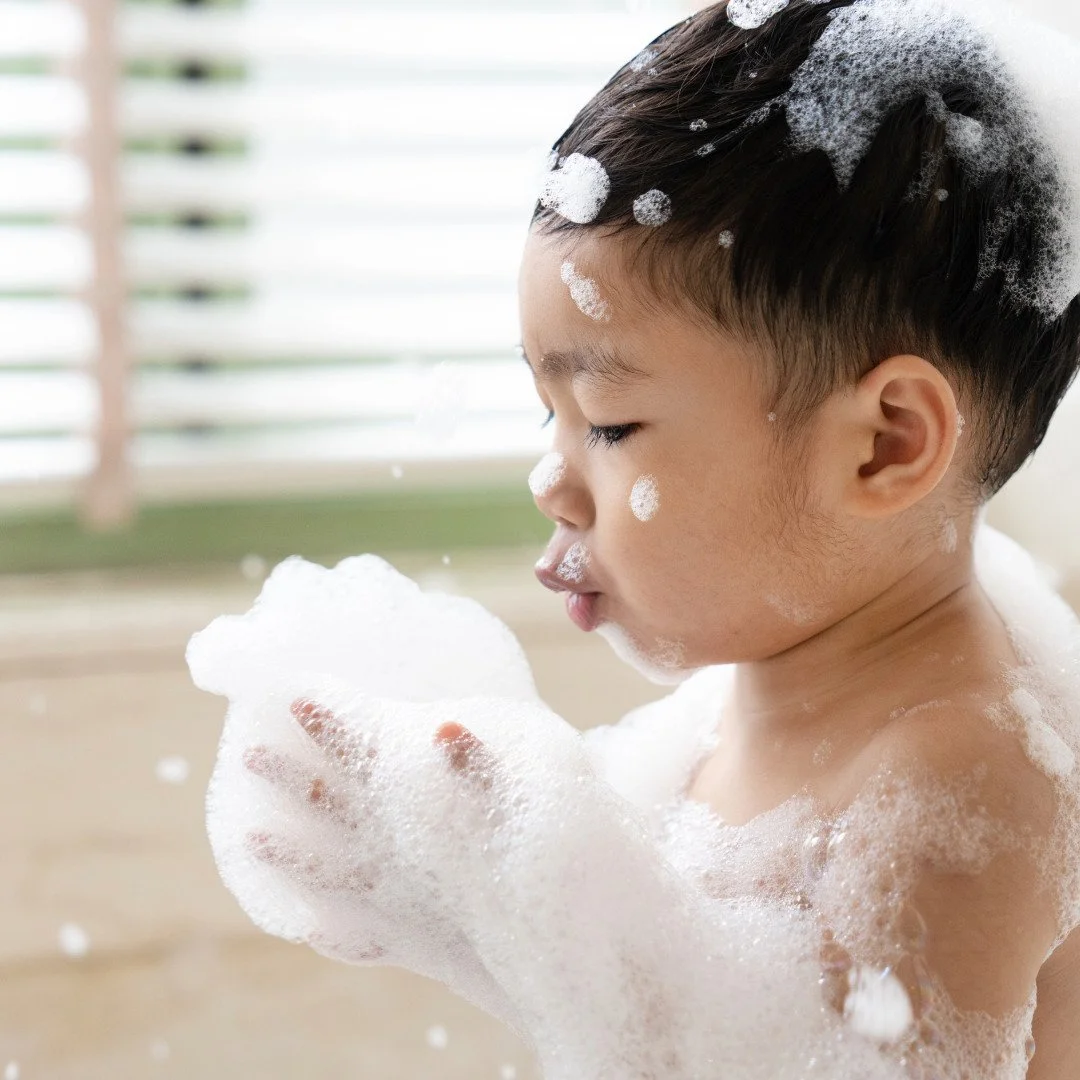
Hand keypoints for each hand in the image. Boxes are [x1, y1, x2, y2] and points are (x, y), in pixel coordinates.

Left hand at [235, 693, 523, 1031]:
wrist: (561, 952)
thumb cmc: (554, 866)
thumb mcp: (529, 796)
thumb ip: (481, 764)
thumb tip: (446, 729)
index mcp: (416, 809)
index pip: (361, 753)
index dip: (328, 723)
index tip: (294, 699)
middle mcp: (394, 853)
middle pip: (327, 806)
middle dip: (289, 777)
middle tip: (248, 755)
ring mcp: (397, 901)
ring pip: (327, 870)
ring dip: (288, 852)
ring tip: (249, 840)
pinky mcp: (414, 943)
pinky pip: (358, 936)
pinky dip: (330, 933)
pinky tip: (308, 931)